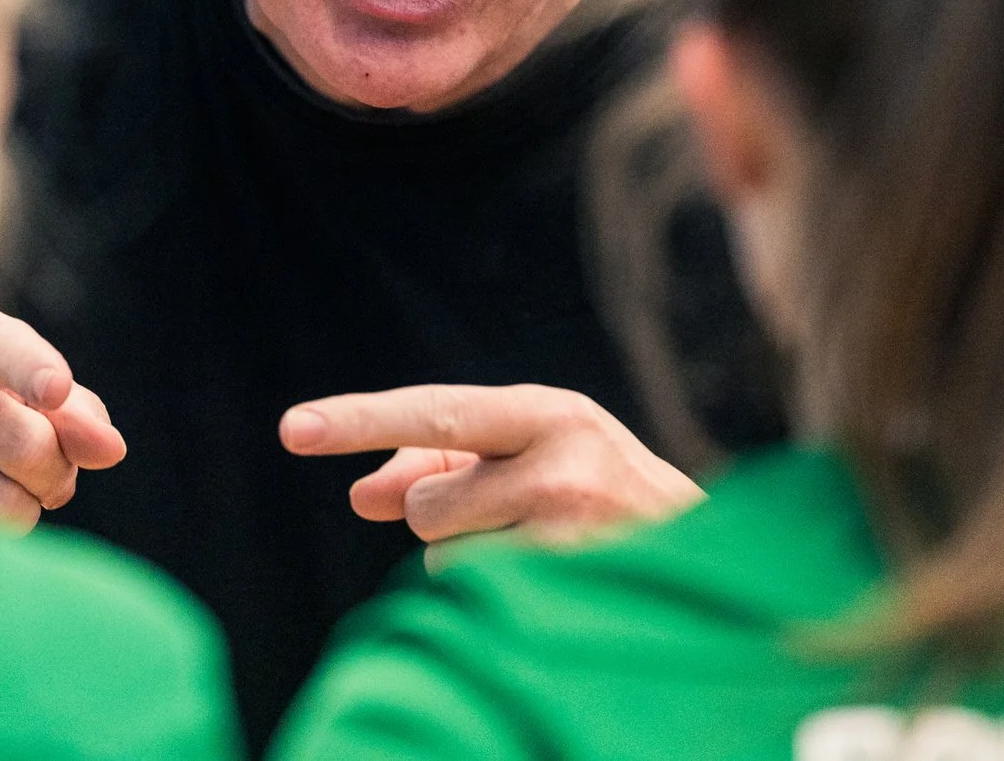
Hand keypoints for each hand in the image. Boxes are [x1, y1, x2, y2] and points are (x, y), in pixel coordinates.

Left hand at [279, 382, 703, 562]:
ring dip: (476, 561)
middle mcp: (562, 453)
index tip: (292, 429)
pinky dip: (500, 594)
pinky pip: (481, 594)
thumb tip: (364, 494)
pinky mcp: (574, 577)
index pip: (434, 410)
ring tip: (545, 554)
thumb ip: (448, 463)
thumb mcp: (534, 462)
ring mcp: (572, 522)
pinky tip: (555, 581)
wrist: (711, 567)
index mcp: (548, 411)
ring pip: (448, 557)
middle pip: (428, 501)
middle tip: (499, 519)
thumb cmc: (604, 506)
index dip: (358, 419)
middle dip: (442, 519)